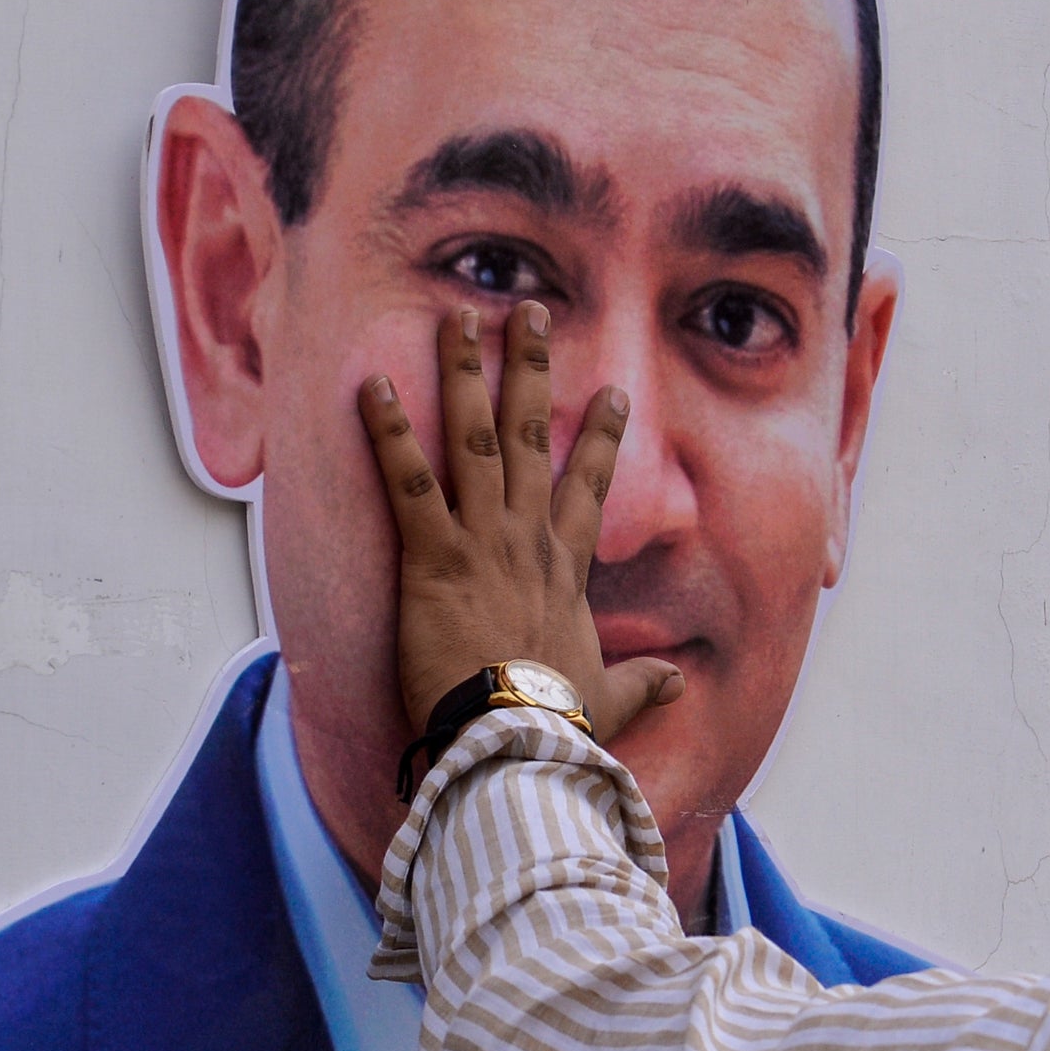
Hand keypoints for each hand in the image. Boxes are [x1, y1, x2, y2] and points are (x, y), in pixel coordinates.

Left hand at [360, 301, 687, 739]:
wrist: (515, 740)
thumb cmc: (555, 724)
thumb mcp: (605, 699)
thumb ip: (640, 685)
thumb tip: (679, 687)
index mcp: (566, 567)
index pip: (588, 485)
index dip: (600, 435)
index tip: (612, 392)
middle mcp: (528, 537)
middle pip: (531, 433)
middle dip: (528, 366)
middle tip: (528, 310)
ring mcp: (482, 540)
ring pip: (473, 436)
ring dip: (463, 370)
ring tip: (457, 315)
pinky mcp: (433, 557)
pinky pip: (407, 481)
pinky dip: (387, 432)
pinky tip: (370, 385)